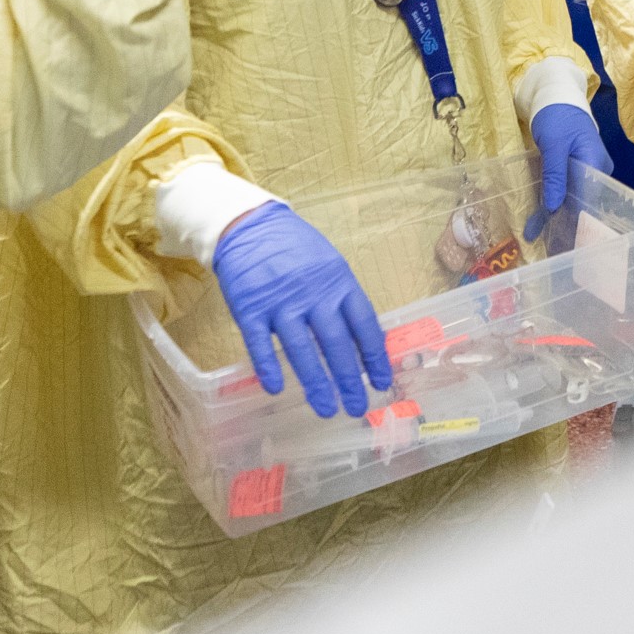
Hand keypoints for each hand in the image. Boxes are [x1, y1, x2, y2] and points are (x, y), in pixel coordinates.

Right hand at [209, 203, 394, 417]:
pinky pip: (259, 343)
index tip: (383, 382)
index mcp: (339, 282)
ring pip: (301, 349)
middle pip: (336, 343)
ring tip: (327, 409)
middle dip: (350, 379)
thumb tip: (365, 340)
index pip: (364, 324)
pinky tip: (276, 388)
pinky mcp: (249, 309)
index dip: (376, 356)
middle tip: (358, 407)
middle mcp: (313, 294)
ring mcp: (280, 303)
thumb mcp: (330, 264)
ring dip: (315, 383)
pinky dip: (267, 366)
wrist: (251, 225)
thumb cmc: (296, 248)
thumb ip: (344, 298)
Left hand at [525, 103, 611, 239]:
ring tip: (543, 243)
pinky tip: (536, 225)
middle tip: (554, 250)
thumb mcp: (555, 144)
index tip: (568, 243)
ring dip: (557, 220)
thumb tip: (553, 207)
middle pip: (584, 203)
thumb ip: (555, 175)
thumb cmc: (558, 116)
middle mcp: (595, 171)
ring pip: (573, 200)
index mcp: (596, 164)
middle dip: (568, 226)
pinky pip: (564, 191)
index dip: (580, 223)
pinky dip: (551, 206)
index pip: (592, 200)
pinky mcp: (571, 170)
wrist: (555, 95)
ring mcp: (584, 171)